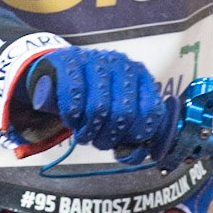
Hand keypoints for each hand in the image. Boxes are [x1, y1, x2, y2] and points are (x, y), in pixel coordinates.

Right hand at [23, 48, 171, 152]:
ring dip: (89, 132)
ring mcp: (96, 60)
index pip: (152, 110)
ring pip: (98, 108)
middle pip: (124, 113)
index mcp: (141, 76)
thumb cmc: (94, 97)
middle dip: (109, 137)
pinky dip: (72, 117)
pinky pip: (74, 96)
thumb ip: (131, 137)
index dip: (138, 134)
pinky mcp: (70, 60)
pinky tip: (72, 120)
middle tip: (99, 142)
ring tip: (84, 135)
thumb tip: (136, 153)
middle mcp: (121, 64)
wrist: (61, 72)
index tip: (124, 142)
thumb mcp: (117, 115)